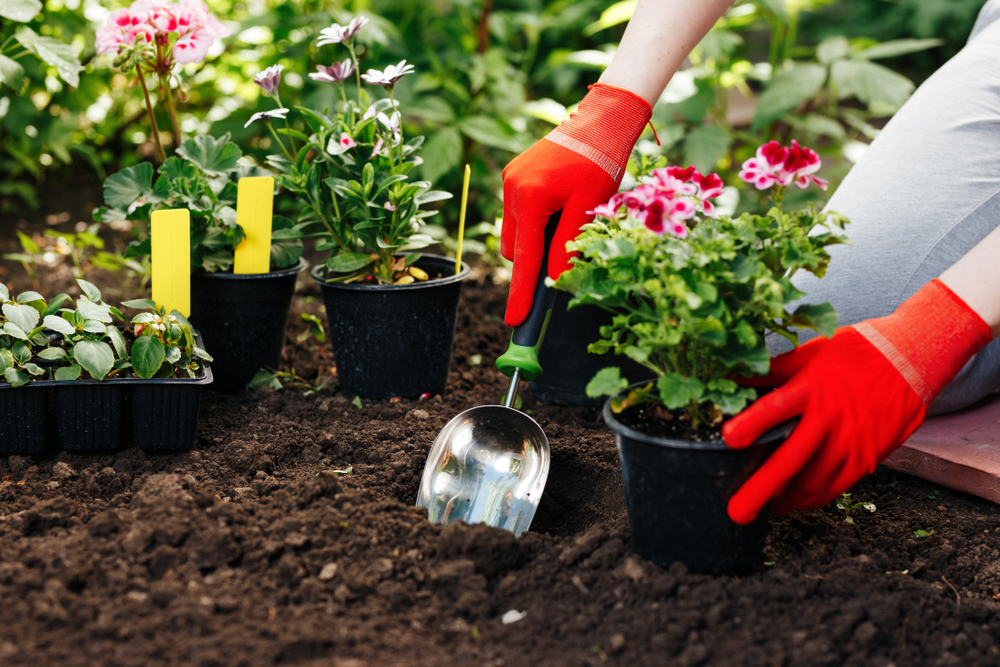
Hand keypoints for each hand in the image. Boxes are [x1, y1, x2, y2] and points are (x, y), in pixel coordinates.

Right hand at [500, 83, 650, 325]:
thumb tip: (554, 280)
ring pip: (516, 233)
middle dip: (536, 258)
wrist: (601, 120)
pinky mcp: (515, 175)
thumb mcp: (589, 209)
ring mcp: (510, 181)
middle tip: (567, 242)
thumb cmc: (601, 162)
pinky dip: (536, 220)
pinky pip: (519, 213)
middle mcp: (512, 190)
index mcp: (529, 199)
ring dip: (536, 238)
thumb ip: (567, 247)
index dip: (522, 295)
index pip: (525, 261)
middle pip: (516, 250)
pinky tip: (560, 202)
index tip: (515, 323)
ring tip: (567, 215)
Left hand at [723, 279, 992, 524]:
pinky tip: (796, 503)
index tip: (727, 439)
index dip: (751, 424)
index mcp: (812, 387)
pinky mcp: (868, 457)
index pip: (775, 408)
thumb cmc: (857, 352)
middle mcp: (830, 418)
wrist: (912, 360)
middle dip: (761, 490)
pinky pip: (836, 487)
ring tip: (762, 511)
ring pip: (813, 483)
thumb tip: (736, 375)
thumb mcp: (813, 351)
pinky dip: (813, 499)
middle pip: (791, 460)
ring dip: (785, 501)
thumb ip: (775, 369)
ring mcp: (851, 442)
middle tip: (737, 513)